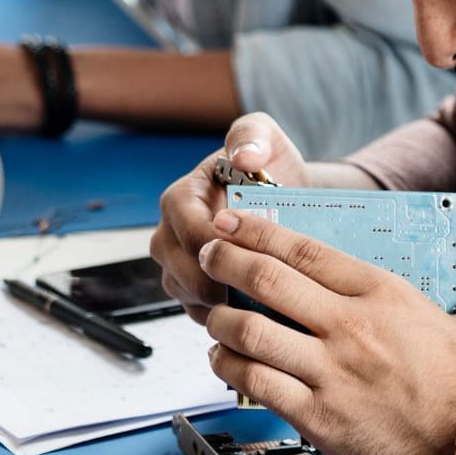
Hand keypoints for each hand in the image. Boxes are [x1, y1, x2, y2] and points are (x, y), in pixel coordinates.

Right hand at [150, 113, 310, 324]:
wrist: (286, 200)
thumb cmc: (271, 168)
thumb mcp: (266, 139)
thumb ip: (253, 136)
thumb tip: (244, 156)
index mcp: (180, 199)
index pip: (187, 229)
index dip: (217, 244)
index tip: (252, 252)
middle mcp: (169, 235)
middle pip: (180, 270)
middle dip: (218, 281)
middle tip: (259, 287)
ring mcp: (177, 267)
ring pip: (187, 297)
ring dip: (222, 305)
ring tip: (261, 302)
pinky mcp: (191, 293)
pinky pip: (200, 314)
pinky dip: (225, 318)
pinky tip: (255, 313)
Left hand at [197, 208, 455, 454]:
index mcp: (385, 295)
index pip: (305, 250)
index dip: (259, 229)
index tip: (233, 220)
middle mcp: (350, 327)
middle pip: (267, 279)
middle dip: (225, 259)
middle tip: (208, 252)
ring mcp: (330, 373)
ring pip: (250, 331)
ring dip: (220, 319)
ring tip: (212, 315)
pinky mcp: (318, 417)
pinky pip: (256, 383)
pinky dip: (229, 369)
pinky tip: (223, 363)